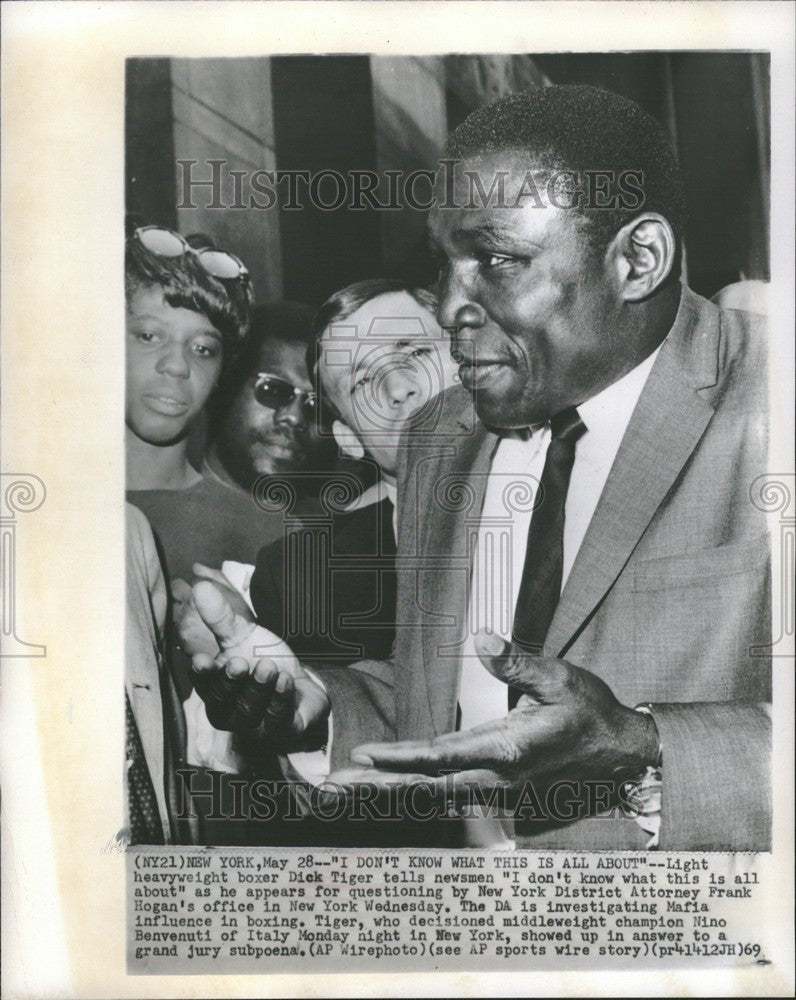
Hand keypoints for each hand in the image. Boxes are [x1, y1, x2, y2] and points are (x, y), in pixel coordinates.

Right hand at [189, 581, 329, 751]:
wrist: (301, 686)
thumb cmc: (263, 661)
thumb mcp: (243, 638)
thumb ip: (222, 618)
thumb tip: (201, 587)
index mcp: (215, 689)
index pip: (203, 684)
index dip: (202, 674)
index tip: (203, 660)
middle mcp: (229, 712)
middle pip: (222, 701)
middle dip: (231, 682)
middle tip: (239, 662)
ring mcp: (254, 725)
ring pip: (249, 711)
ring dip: (258, 688)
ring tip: (268, 666)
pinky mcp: (280, 730)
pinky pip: (277, 719)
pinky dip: (280, 699)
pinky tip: (286, 681)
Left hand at [327, 630, 658, 813]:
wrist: (620, 749)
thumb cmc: (591, 711)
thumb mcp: (561, 678)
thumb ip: (518, 662)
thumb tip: (483, 637)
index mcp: (506, 751)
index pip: (442, 757)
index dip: (400, 758)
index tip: (363, 757)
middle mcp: (496, 776)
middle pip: (425, 785)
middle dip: (377, 786)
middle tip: (332, 787)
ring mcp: (496, 785)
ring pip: (432, 792)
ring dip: (389, 791)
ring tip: (347, 789)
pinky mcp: (496, 782)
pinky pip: (447, 790)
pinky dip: (414, 789)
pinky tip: (389, 786)